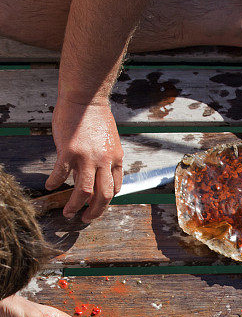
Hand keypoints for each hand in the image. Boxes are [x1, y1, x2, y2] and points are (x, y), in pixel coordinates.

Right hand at [46, 97, 122, 222]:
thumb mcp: (108, 141)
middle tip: (86, 219)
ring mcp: (87, 157)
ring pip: (84, 191)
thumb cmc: (95, 117)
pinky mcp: (69, 151)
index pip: (115, 188)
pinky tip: (50, 187)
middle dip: (95, 212)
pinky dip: (55, 183)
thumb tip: (92, 175)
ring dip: (76, 205)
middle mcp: (104, 161)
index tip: (97, 204)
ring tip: (69, 213)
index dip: (106, 200)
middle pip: (104, 196)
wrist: (85, 97)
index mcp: (116, 159)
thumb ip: (103, 159)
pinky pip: (61, 174)